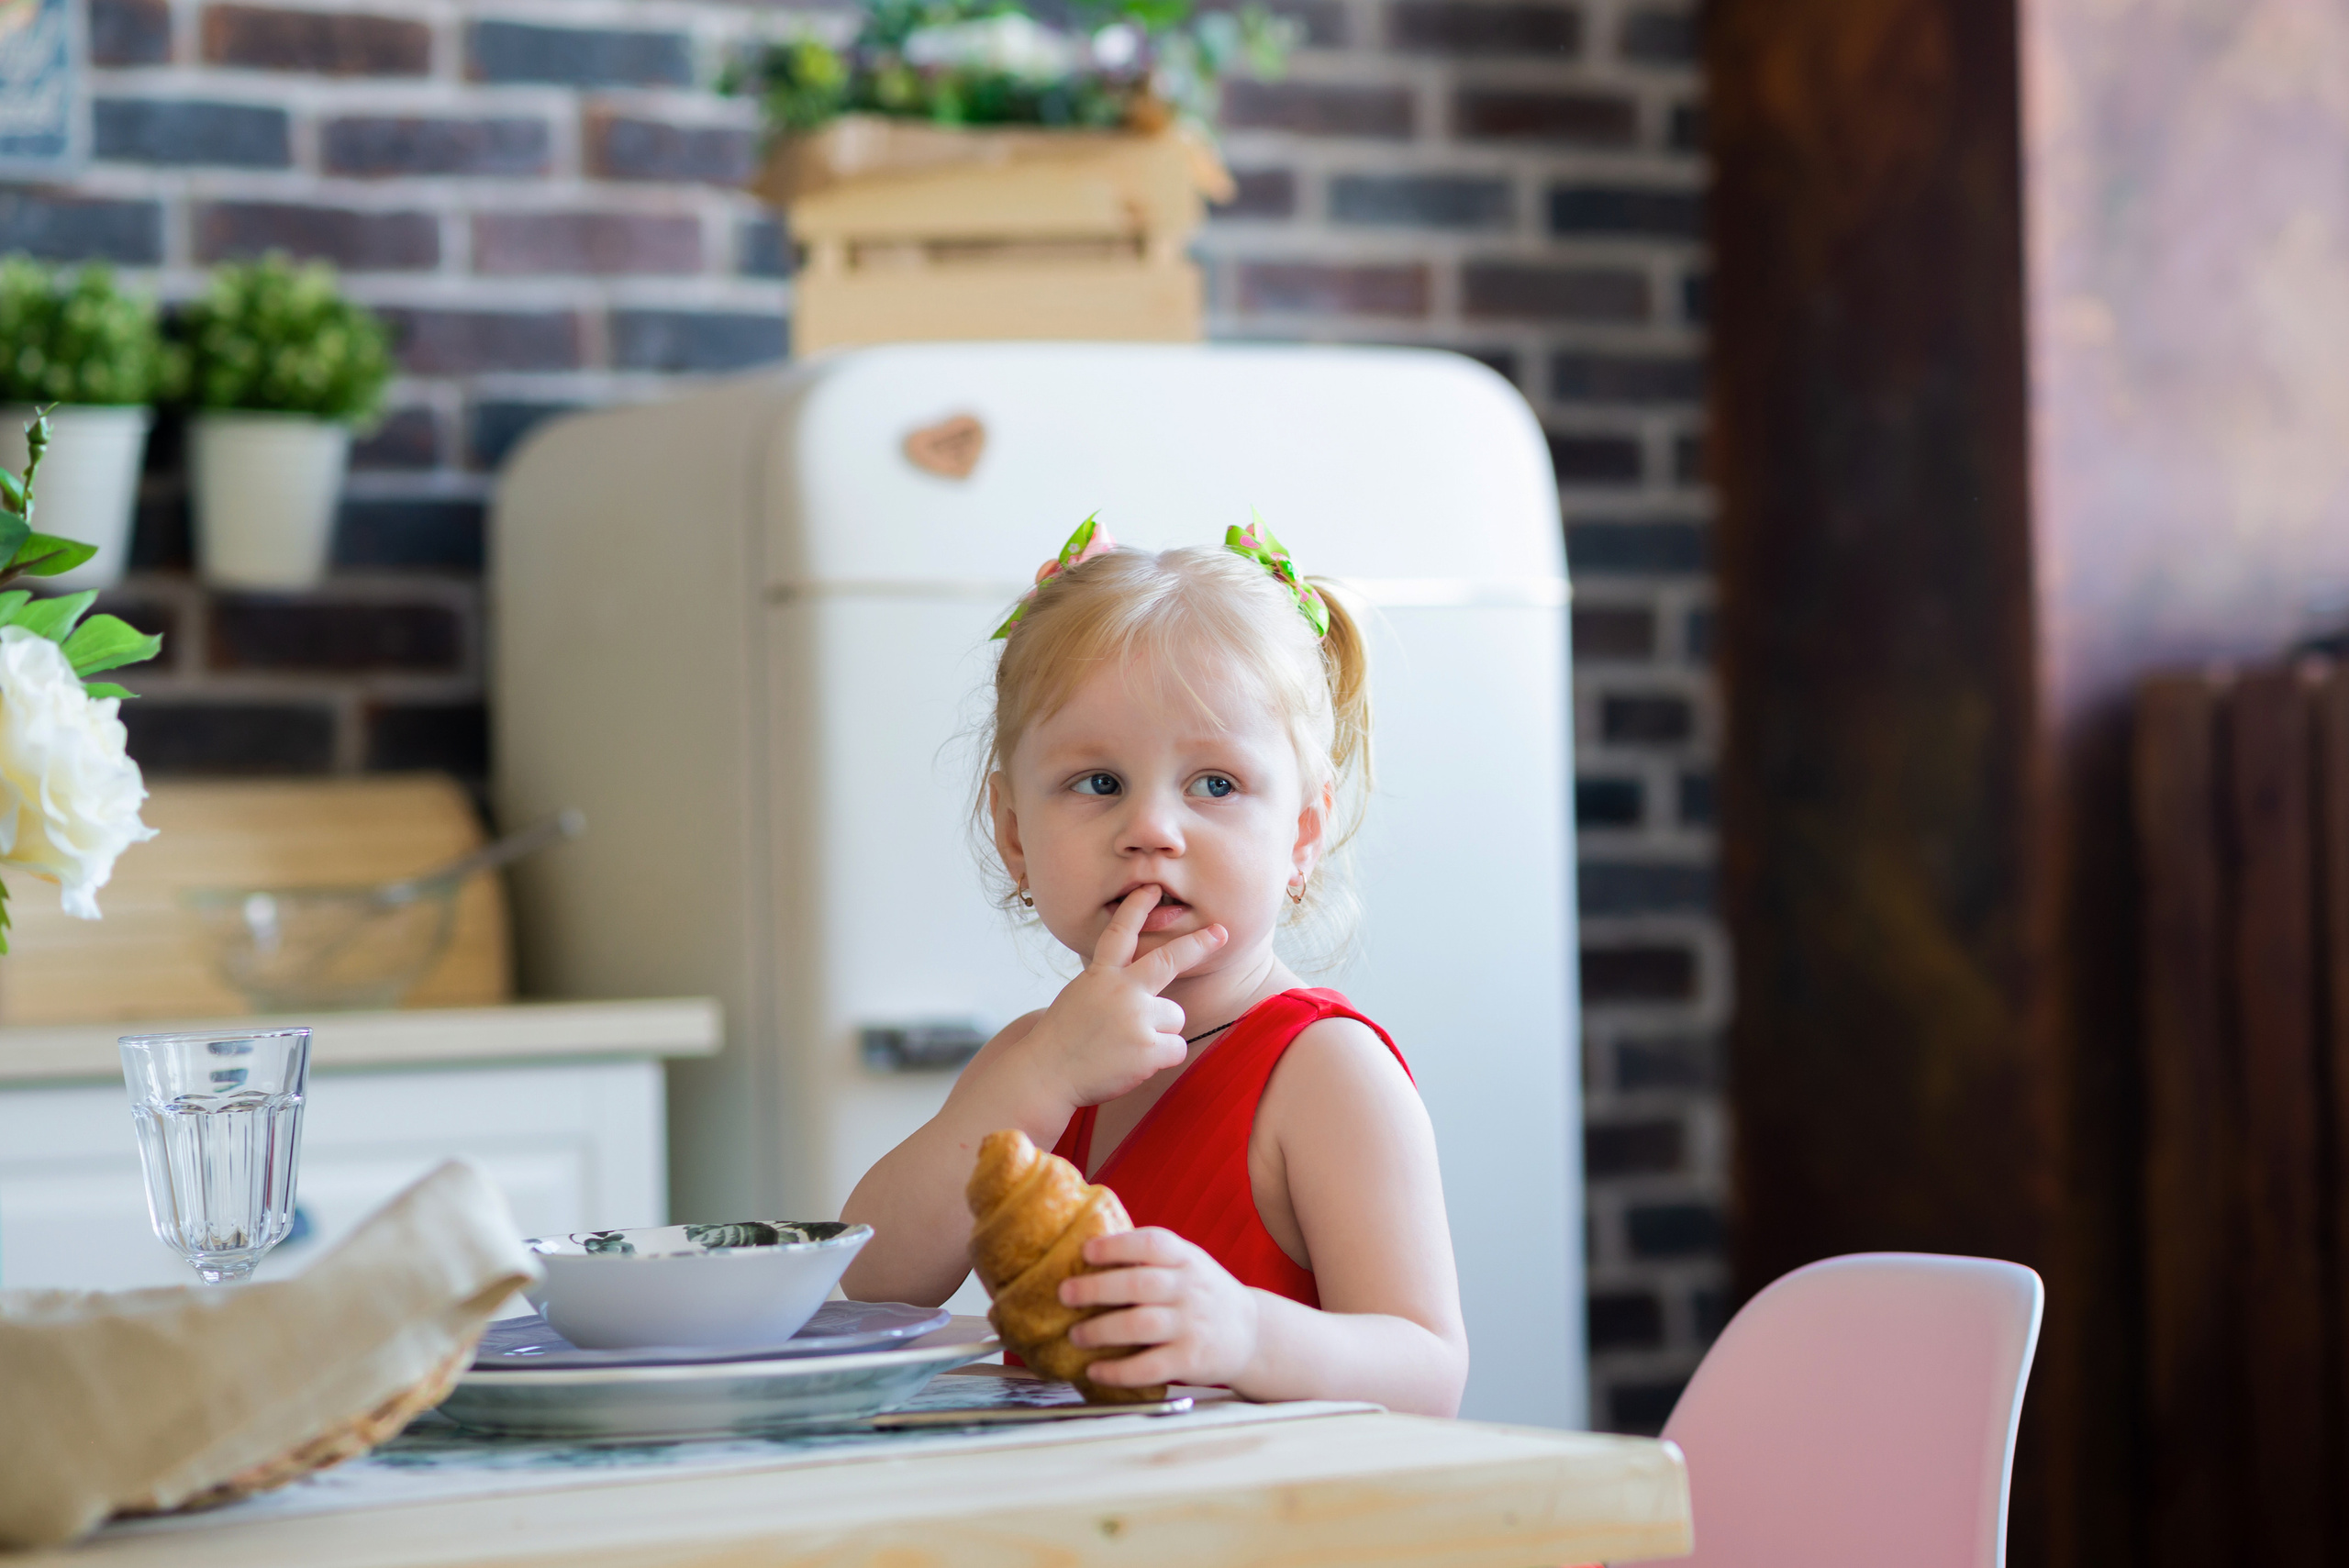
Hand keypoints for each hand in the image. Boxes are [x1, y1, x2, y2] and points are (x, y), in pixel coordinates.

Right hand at [1018, 887, 1225, 1106]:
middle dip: (1198, 944)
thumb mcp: (1080, 997)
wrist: (1046, 1074)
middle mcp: (1121, 990)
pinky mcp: (1148, 1048)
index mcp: (1100, 975)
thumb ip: (1111, 985)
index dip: (1137, 909)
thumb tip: (1143, 987)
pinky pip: (1176, 1047)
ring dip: (1160, 1032)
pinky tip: (1134, 1063)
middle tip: (1221, 932)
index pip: (1121, 934)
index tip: (1152, 888)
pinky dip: (1162, 1058)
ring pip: (1174, 1016)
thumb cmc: (1061, 1040)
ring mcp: (1136, 1018)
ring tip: (1127, 1046)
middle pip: (1168, 960)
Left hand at [1060, 1227, 1261, 1389]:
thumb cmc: (1204, 1295)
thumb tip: (1088, 1253)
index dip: (1116, 1246)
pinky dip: (1117, 1371)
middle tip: (1065, 1294)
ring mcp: (1192, 1325)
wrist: (1252, 1333)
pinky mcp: (1191, 1360)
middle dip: (1096, 1289)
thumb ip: (1151, 1260)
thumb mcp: (1188, 1264)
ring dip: (1101, 1331)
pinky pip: (1149, 1367)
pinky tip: (1095, 1371)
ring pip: (1140, 1325)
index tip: (1086, 1252)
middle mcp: (1189, 1289)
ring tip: (1076, 1335)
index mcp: (1186, 1259)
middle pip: (1138, 1284)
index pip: (1151, 1244)